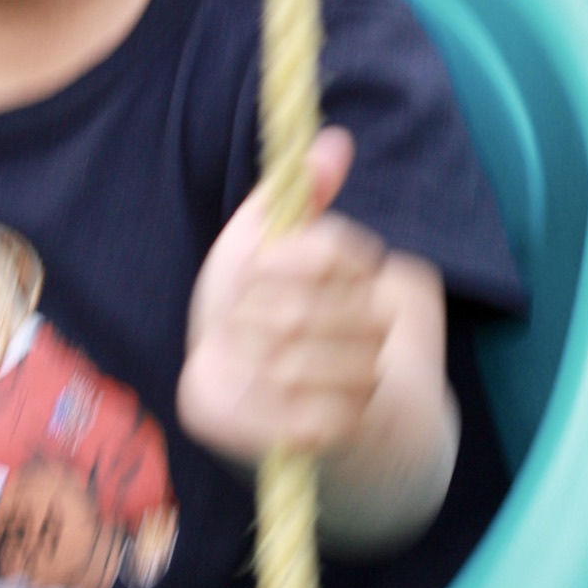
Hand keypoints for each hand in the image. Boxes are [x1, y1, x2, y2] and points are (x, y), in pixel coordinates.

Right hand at [178, 129, 391, 463]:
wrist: (291, 409)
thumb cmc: (294, 313)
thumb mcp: (298, 249)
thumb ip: (309, 197)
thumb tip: (335, 144)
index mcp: (223, 280)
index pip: (293, 256)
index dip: (341, 255)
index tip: (367, 261)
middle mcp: (207, 341)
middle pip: (303, 314)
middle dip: (358, 312)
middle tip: (380, 316)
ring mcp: (225, 395)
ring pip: (321, 365)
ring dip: (362, 358)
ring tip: (369, 355)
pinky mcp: (252, 442)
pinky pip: (326, 415)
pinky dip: (355, 401)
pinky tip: (360, 392)